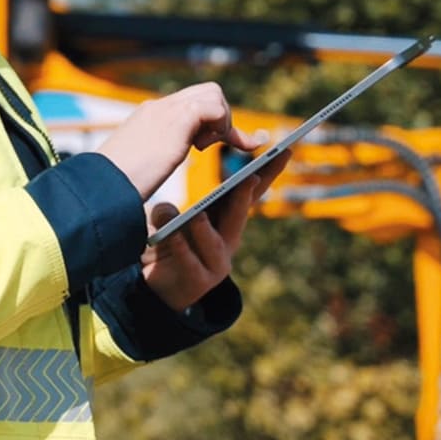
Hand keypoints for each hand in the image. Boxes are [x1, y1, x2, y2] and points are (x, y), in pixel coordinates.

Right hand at [97, 82, 266, 200]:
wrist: (103, 186)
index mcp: (151, 115)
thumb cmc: (117, 184)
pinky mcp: (177, 120)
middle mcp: (160, 107)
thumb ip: (155, 150)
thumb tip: (162, 155)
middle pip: (208, 91)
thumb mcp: (140, 161)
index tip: (230, 141)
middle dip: (222, 118)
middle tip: (209, 147)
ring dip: (221, 121)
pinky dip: (220, 126)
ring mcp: (167, 110)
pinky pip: (214, 108)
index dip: (214, 120)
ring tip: (202, 147)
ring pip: (214, 93)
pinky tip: (202, 147)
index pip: (193, 102)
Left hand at [141, 151, 291, 310]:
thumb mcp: (167, 222)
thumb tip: (169, 210)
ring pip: (214, 240)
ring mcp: (216, 263)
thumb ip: (168, 213)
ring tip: (196, 216)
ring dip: (204, 227)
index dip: (267, 172)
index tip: (284, 151)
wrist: (156, 289)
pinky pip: (189, 260)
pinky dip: (181, 247)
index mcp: (224, 219)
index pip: (249, 192)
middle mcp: (227, 240)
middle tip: (250, 176)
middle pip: (240, 213)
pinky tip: (173, 236)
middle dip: (246, 194)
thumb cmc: (166, 246)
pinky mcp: (198, 280)